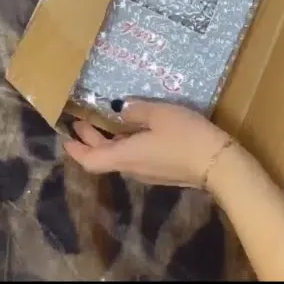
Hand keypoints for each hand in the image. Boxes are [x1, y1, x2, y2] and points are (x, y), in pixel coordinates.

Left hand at [64, 99, 228, 187]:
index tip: (66, 136)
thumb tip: (120, 110)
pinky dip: (126, 145)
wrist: (218, 164)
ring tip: (108, 121)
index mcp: (125, 155)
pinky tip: (135, 130)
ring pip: (120, 158)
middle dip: (91, 140)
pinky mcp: (163, 172)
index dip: (75, 149)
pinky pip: (136, 158)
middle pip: (103, 158)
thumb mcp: (159, 114)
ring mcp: (149, 173)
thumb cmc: (185, 136)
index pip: (90, 160)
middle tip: (84, 121)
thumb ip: (137, 111)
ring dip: (109, 142)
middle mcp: (132, 168)